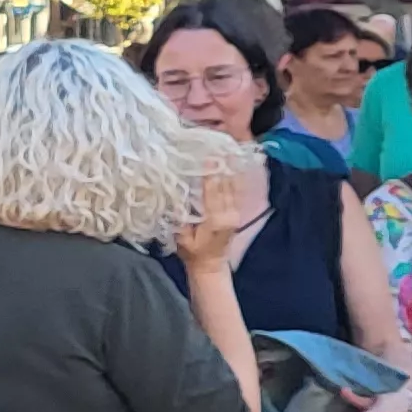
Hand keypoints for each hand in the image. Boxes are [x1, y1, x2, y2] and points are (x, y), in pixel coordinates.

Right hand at [178, 157, 260, 271]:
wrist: (211, 266)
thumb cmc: (192, 254)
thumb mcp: (181, 239)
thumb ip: (180, 219)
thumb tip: (175, 196)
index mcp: (215, 220)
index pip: (212, 191)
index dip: (209, 173)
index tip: (206, 156)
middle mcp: (228, 213)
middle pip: (225, 184)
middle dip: (220, 165)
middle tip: (214, 145)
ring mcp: (234, 212)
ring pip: (232, 185)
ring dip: (228, 168)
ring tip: (224, 149)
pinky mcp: (236, 211)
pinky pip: (235, 190)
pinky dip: (232, 176)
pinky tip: (230, 164)